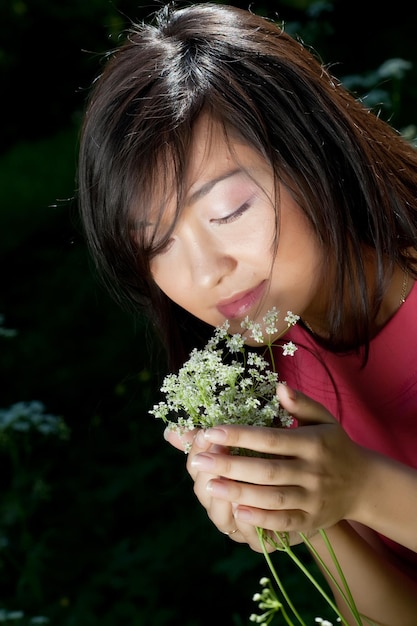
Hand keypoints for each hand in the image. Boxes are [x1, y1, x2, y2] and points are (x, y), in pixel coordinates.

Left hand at [164, 383, 369, 551]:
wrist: (364, 484)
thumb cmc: (334, 445)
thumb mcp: (324, 419)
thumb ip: (301, 403)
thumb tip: (278, 386)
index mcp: (312, 442)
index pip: (270, 438)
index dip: (239, 435)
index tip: (210, 432)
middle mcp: (313, 471)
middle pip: (267, 470)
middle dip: (230, 465)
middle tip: (199, 461)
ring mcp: (313, 498)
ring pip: (272, 498)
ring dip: (239, 493)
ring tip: (208, 486)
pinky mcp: (312, 520)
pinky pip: (285, 522)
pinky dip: (261, 519)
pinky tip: (236, 513)